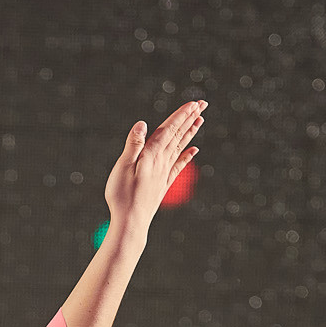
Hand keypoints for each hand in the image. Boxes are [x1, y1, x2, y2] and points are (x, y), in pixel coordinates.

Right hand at [103, 101, 204, 239]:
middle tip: (202, 104)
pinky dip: (187, 155)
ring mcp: (164, 173)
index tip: (193, 104)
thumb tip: (142, 124)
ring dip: (190, 132)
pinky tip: (195, 149)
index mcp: (151, 156)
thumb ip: (134, 145)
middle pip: (178, 135)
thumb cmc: (123, 196)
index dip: (180, 116)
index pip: (168, 130)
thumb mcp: (123, 167)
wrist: (131, 223)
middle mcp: (162, 162)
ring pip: (180, 147)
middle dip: (189, 118)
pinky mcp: (163, 184)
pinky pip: (179, 165)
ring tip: (200, 120)